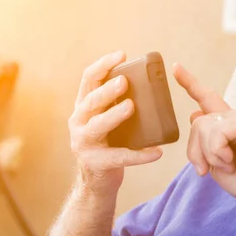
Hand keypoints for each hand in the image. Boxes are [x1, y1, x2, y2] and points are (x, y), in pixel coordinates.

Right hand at [68, 51, 162, 196]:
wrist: (97, 181)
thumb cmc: (109, 142)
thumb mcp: (108, 119)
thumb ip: (118, 102)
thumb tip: (151, 82)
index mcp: (84, 107)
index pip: (89, 79)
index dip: (103, 65)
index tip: (121, 54)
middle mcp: (78, 122)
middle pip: (90, 102)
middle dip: (106, 90)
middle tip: (125, 81)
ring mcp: (84, 143)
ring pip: (97, 126)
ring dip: (114, 115)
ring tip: (131, 107)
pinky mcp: (96, 163)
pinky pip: (120, 157)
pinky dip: (140, 155)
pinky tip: (156, 153)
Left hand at [173, 63, 235, 207]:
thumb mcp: (216, 160)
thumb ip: (205, 139)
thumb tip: (194, 114)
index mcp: (231, 123)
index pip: (207, 98)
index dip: (190, 83)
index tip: (176, 68)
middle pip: (198, 121)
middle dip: (195, 150)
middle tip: (206, 170)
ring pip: (202, 126)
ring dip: (208, 153)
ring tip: (227, 164)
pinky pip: (216, 133)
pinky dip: (217, 152)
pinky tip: (230, 161)